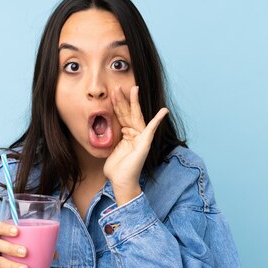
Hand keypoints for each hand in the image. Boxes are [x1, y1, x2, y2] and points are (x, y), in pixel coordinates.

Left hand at [104, 85, 168, 204]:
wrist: (121, 182)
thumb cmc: (116, 169)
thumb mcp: (110, 149)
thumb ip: (110, 138)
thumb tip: (104, 132)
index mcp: (126, 135)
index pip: (121, 116)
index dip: (117, 104)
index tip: (113, 92)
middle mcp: (134, 134)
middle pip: (128, 113)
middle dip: (124, 99)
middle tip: (119, 86)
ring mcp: (141, 138)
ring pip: (137, 116)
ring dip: (135, 102)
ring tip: (135, 88)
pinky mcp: (145, 143)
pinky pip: (151, 130)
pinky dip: (157, 120)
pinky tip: (163, 111)